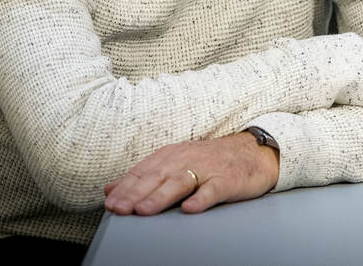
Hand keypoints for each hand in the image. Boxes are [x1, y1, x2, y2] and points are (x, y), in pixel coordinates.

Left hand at [103, 132, 279, 214]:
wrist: (252, 153)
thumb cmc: (209, 161)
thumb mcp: (174, 164)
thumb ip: (142, 176)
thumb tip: (111, 189)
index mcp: (170, 156)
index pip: (142, 172)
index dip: (125, 188)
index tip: (110, 204)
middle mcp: (186, 159)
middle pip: (157, 177)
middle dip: (136, 194)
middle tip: (121, 209)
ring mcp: (207, 168)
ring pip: (180, 182)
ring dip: (161, 196)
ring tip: (145, 210)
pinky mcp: (227, 179)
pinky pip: (213, 189)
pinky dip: (201, 198)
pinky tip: (190, 209)